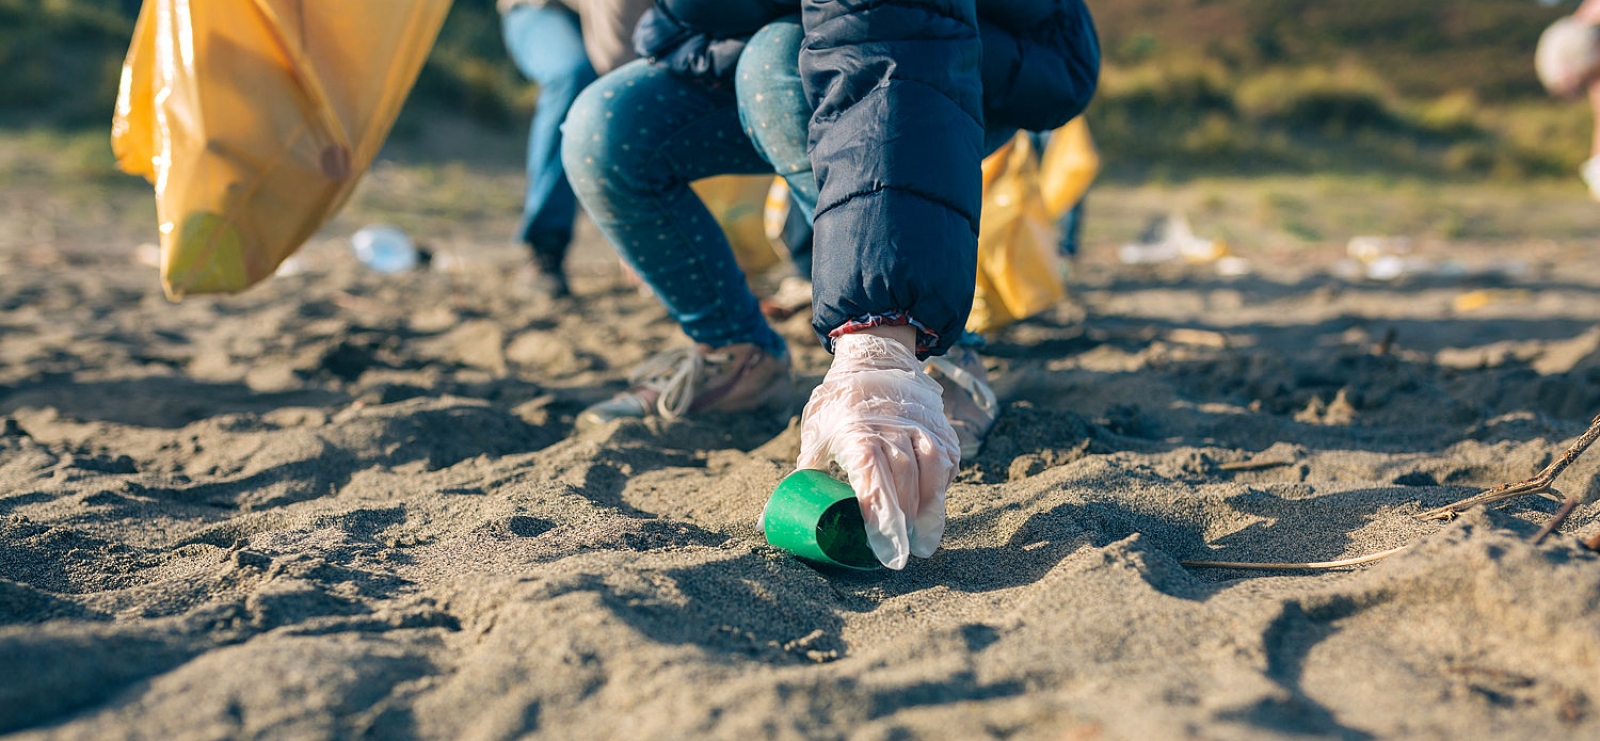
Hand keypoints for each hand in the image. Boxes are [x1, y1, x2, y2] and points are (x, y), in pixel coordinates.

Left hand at [796, 332, 960, 568]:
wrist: (875, 359)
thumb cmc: (839, 404)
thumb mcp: (815, 432)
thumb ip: (802, 474)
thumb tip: (766, 523)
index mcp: (856, 431)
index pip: (871, 476)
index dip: (878, 512)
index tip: (882, 545)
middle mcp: (891, 427)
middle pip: (904, 480)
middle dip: (904, 520)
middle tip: (901, 553)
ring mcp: (920, 424)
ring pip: (932, 469)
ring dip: (930, 507)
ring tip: (924, 539)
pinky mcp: (940, 426)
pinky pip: (948, 459)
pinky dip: (942, 485)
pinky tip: (934, 507)